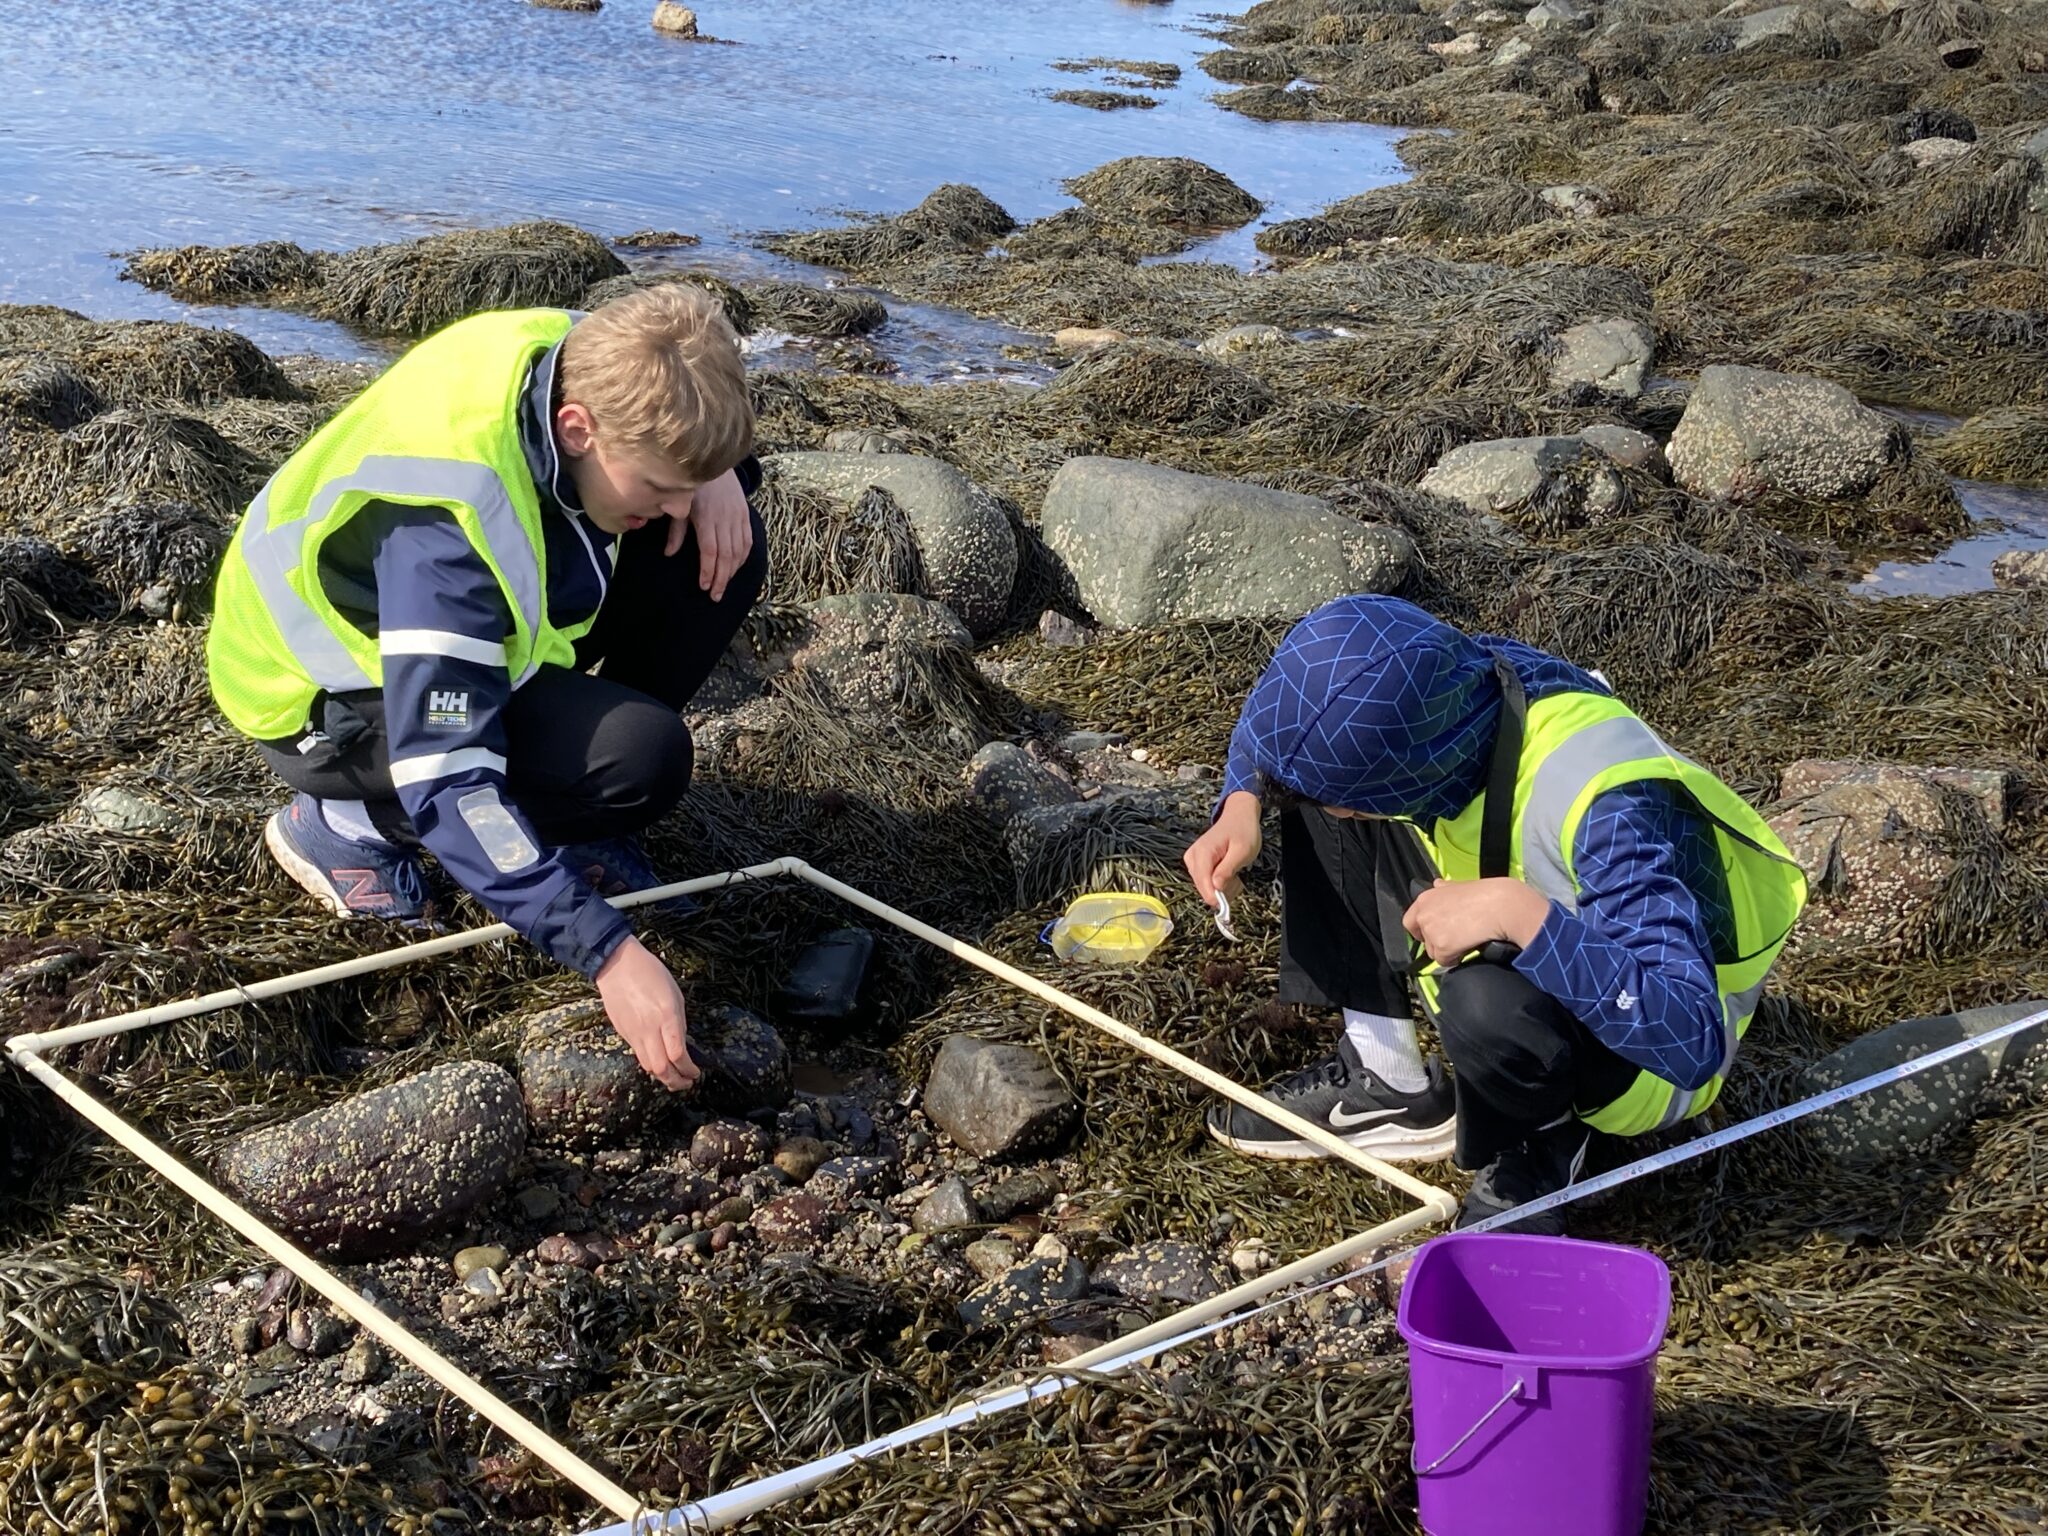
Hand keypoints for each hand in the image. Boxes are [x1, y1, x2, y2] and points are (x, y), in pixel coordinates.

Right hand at [594, 936, 699, 1090]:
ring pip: (648, 1066)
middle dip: (676, 1081)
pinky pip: (639, 1055)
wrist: (616, 965)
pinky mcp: (623, 1033)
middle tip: (687, 1083)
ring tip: (675, 1078)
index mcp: (666, 1015)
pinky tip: (660, 1063)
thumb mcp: (674, 994)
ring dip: (663, 1077)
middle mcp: (650, 1028)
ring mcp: (634, 1032)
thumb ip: (679, 1022)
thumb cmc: (650, 973)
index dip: (689, 1069)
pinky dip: (651, 1064)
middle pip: (662, 1068)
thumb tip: (682, 1044)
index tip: (696, 1073)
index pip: (678, 1053)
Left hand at [670, 467, 752, 601]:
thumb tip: (669, 554)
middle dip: (721, 578)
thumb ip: (676, 530)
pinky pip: (747, 541)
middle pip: (726, 555)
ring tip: (724, 586)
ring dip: (732, 571)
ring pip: (739, 551)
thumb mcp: (679, 506)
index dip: (708, 570)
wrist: (714, 463)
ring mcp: (737, 516)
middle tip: (715, 596)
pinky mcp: (745, 515)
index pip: (710, 550)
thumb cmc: (692, 486)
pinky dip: (743, 558)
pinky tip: (736, 568)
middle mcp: (724, 518)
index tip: (703, 586)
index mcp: (706, 516)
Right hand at [1184, 791, 1262, 906]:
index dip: (1216, 898)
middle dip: (1222, 890)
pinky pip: (1206, 882)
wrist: (1239, 815)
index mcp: (1202, 853)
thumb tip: (1215, 888)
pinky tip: (1229, 873)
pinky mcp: (1196, 863)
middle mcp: (1192, 857)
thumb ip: (1227, 870)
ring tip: (1234, 873)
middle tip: (1237, 879)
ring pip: (1205, 887)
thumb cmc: (1243, 831)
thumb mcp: (1242, 851)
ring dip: (1222, 887)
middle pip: (1203, 888)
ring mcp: (1193, 860)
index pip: (1203, 884)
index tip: (1228, 903)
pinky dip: (1219, 882)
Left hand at [1401, 877, 1550, 966]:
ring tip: (1467, 940)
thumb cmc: (1487, 894)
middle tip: (1456, 938)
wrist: (1502, 905)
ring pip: (1434, 952)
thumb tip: (1438, 885)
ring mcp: (1431, 932)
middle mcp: (1423, 915)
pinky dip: (1456, 959)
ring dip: (1448, 951)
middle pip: (1423, 939)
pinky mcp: (1442, 948)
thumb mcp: (1460, 885)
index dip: (1422, 929)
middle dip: (1437, 942)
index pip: (1410, 921)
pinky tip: (1469, 947)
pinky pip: (1445, 962)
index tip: (1436, 932)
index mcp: (1425, 898)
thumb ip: (1445, 889)